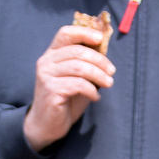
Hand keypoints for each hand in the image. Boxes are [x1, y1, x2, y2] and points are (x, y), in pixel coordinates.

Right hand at [25, 23, 113, 150]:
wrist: (47, 125)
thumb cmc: (65, 100)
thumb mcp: (76, 77)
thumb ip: (85, 63)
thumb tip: (104, 49)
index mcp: (52, 54)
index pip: (65, 33)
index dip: (84, 32)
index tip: (100, 38)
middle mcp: (46, 62)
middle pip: (77, 51)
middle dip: (99, 60)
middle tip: (112, 71)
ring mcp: (46, 76)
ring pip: (79, 67)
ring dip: (99, 75)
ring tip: (108, 83)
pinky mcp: (51, 90)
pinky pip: (78, 84)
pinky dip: (92, 90)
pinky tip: (95, 97)